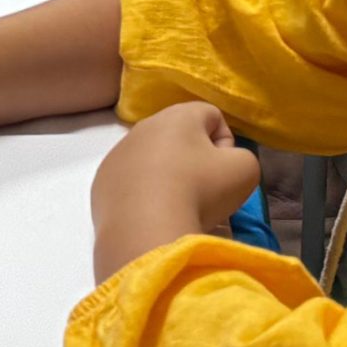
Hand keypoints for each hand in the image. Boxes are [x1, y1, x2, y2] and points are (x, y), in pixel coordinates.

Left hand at [91, 101, 259, 278]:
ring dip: (166, 177)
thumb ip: (241, 156)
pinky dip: (142, 195)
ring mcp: (118, 154)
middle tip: (203, 193)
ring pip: (152, 159)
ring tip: (175, 207)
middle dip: (194, 160)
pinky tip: (150, 215)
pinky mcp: (102, 182)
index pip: (212, 116)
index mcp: (178, 116)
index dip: (225, 144)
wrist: (144, 231)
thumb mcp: (244, 170)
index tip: (224, 172)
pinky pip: (129, 182)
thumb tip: (223, 162)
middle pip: (179, 137)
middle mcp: (143, 127)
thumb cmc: (198, 192)